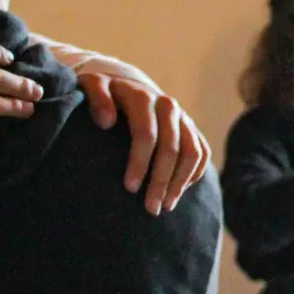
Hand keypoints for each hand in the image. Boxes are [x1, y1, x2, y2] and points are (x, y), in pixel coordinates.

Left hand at [81, 74, 211, 214]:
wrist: (125, 84)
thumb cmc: (103, 93)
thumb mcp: (92, 85)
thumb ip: (96, 97)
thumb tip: (106, 122)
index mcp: (143, 97)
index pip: (146, 134)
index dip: (139, 162)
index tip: (129, 188)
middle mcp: (168, 106)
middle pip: (172, 149)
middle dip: (162, 181)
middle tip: (149, 208)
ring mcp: (183, 117)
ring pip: (192, 153)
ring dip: (180, 183)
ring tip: (165, 206)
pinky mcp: (191, 128)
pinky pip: (202, 152)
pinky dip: (194, 174)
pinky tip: (178, 193)